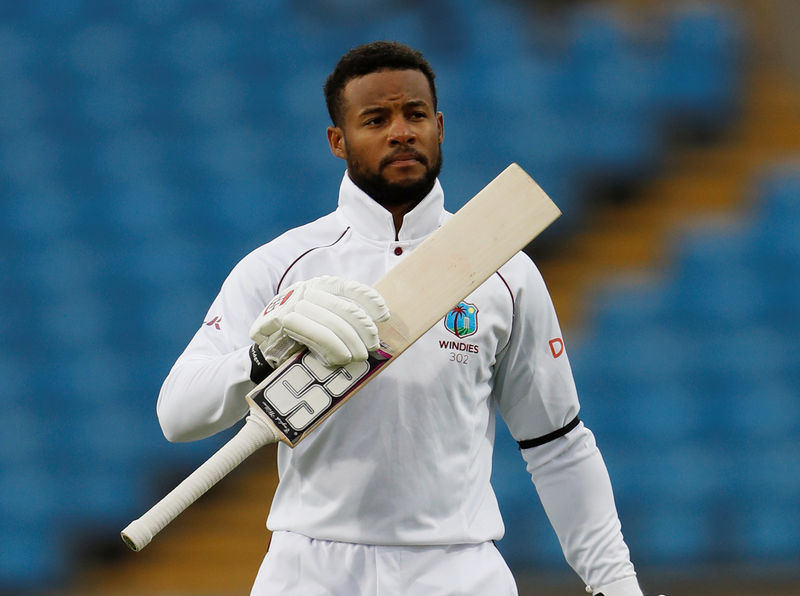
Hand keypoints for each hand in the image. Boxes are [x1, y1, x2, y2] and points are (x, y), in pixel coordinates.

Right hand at [250, 276, 389, 367]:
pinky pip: (314, 333)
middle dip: (363, 329)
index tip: (384, 315)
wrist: (263, 352)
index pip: (348, 288)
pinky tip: (341, 357)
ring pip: (331, 321)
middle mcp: (305, 290)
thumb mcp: (322, 322)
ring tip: (358, 356)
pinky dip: (332, 347)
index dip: (369, 300)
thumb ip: (342, 319)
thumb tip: (372, 330)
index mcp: (318, 286)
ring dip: (350, 342)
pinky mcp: (280, 321)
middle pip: (344, 307)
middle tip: (372, 347)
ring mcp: (291, 304)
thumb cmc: (299, 340)